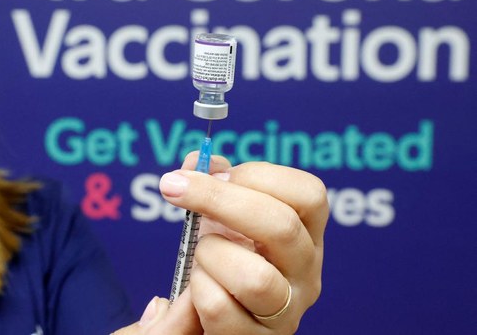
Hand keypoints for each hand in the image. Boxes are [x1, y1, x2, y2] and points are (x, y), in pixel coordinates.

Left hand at [157, 154, 327, 333]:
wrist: (200, 319)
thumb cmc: (218, 260)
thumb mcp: (219, 216)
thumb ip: (209, 182)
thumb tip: (196, 164)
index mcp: (305, 235)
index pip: (309, 194)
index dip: (258, 175)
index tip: (216, 171)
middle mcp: (306, 274)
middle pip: (280, 226)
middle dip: (217, 199)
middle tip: (174, 187)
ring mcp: (285, 313)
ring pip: (254, 278)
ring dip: (210, 254)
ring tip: (200, 255)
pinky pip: (218, 307)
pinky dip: (195, 289)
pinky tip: (195, 289)